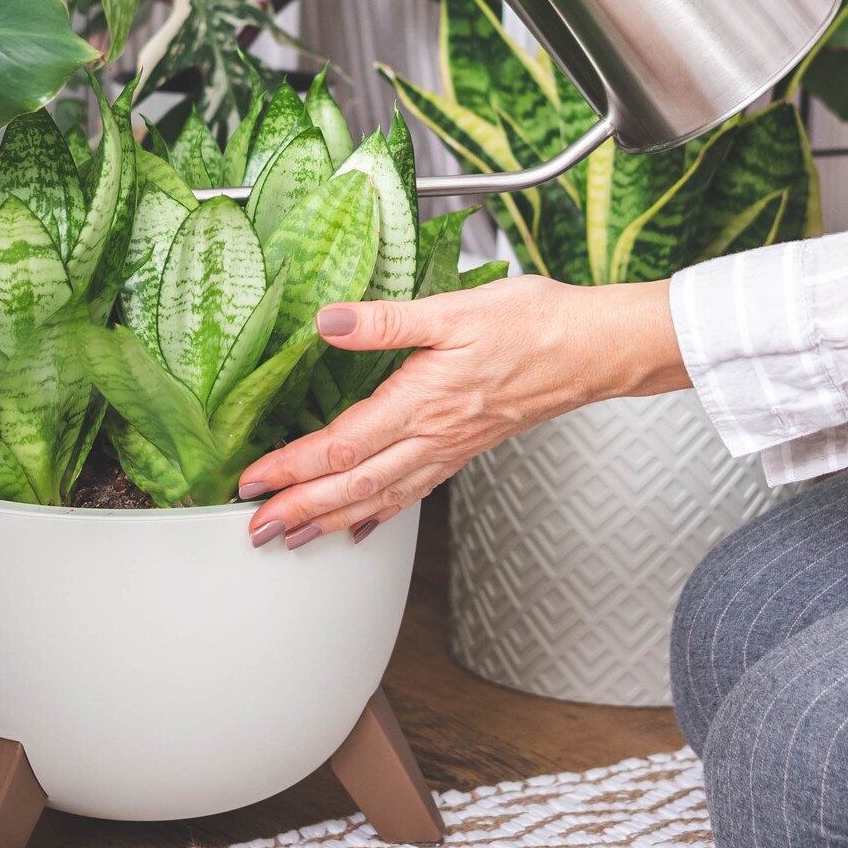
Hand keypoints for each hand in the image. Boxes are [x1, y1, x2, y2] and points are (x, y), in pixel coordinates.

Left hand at [236, 276, 689, 548]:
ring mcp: (450, 448)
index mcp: (423, 401)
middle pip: (354, 484)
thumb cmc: (534, 324)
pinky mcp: (464, 448)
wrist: (593, 349)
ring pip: (381, 497)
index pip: (344, 444)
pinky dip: (380, 513)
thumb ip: (387, 320)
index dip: (294, 466)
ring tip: (293, 539)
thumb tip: (329, 321)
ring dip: (332, 521)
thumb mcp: (455, 308)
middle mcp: (433, 435)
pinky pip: (413, 492)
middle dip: (301, 510)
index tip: (254, 480)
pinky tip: (361, 524)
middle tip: (255, 530)